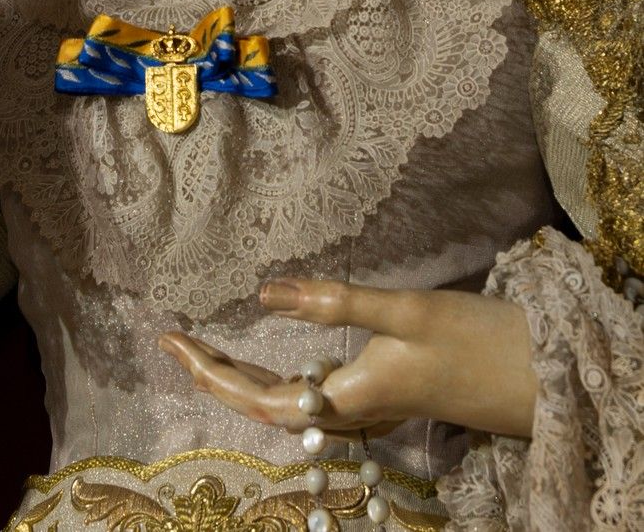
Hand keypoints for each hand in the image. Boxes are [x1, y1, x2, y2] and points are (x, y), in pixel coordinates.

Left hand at [160, 276, 536, 443]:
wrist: (535, 374)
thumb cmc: (474, 338)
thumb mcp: (404, 310)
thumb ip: (334, 302)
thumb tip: (264, 292)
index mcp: (348, 398)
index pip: (258, 402)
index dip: (211, 375)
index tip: (170, 341)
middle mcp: (351, 413)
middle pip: (265, 407)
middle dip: (216, 376)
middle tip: (174, 340)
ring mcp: (367, 409)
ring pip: (288, 404)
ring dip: (244, 379)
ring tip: (207, 348)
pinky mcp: (381, 395)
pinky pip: (313, 397)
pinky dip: (281, 377)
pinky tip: (274, 358)